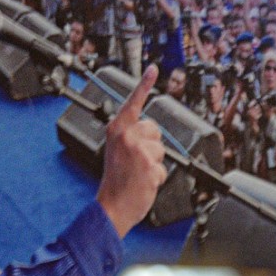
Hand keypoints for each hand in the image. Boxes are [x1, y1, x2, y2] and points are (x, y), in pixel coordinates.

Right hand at [97, 65, 165, 236]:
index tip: (154, 70)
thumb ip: (130, 137)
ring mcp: (138, 149)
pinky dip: (158, 178)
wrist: (112, 205)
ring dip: (155, 163)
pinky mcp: (148, 163)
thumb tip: (149, 133)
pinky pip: (163, 168)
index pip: (133, 103)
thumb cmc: (115, 181)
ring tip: (139, 173)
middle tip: (137, 161)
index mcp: (116, 130)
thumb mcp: (118, 151)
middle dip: (152, 145)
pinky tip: (144, 182)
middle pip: (155, 129)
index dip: (145, 85)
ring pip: (161, 150)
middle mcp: (126, 135)